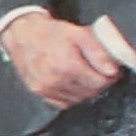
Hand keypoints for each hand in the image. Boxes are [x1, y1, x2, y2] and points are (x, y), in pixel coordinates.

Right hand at [3, 12, 122, 108]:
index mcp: (68, 65)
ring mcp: (46, 89)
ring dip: (86, 90)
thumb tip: (112, 71)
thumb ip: (99, 52)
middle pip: (91, 92)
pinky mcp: (39, 93)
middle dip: (99, 83)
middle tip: (100, 71)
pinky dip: (72, 95)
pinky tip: (72, 82)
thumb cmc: (52, 33)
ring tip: (85, 75)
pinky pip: (64, 103)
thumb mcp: (80, 34)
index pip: (100, 82)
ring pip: (79, 99)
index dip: (110, 76)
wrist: (23, 35)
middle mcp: (55, 81)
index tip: (111, 69)